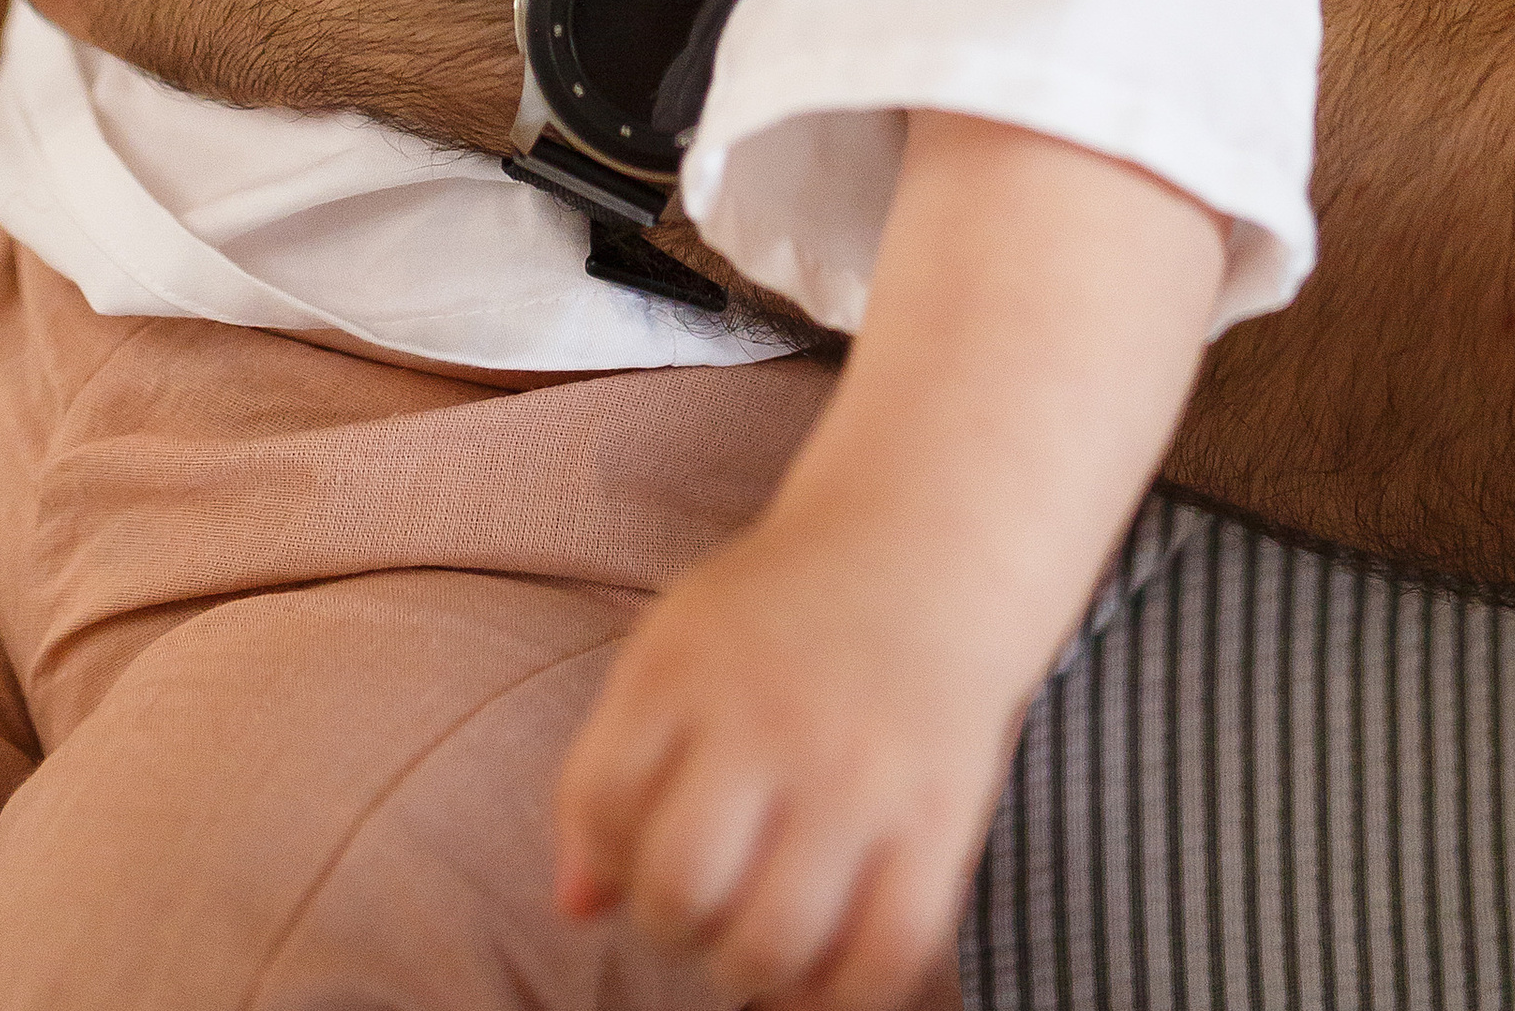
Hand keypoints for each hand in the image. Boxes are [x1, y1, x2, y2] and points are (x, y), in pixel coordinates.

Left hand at [554, 482, 994, 1009]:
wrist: (925, 547)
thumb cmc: (780, 616)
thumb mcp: (677, 648)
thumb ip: (614, 765)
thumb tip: (574, 908)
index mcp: (685, 663)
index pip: (601, 804)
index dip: (607, 856)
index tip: (642, 851)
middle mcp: (769, 716)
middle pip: (680, 887)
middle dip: (671, 925)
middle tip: (700, 908)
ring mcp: (858, 771)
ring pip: (772, 942)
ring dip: (747, 971)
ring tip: (758, 935)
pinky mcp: (940, 818)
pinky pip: (882, 958)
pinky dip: (840, 996)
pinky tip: (824, 970)